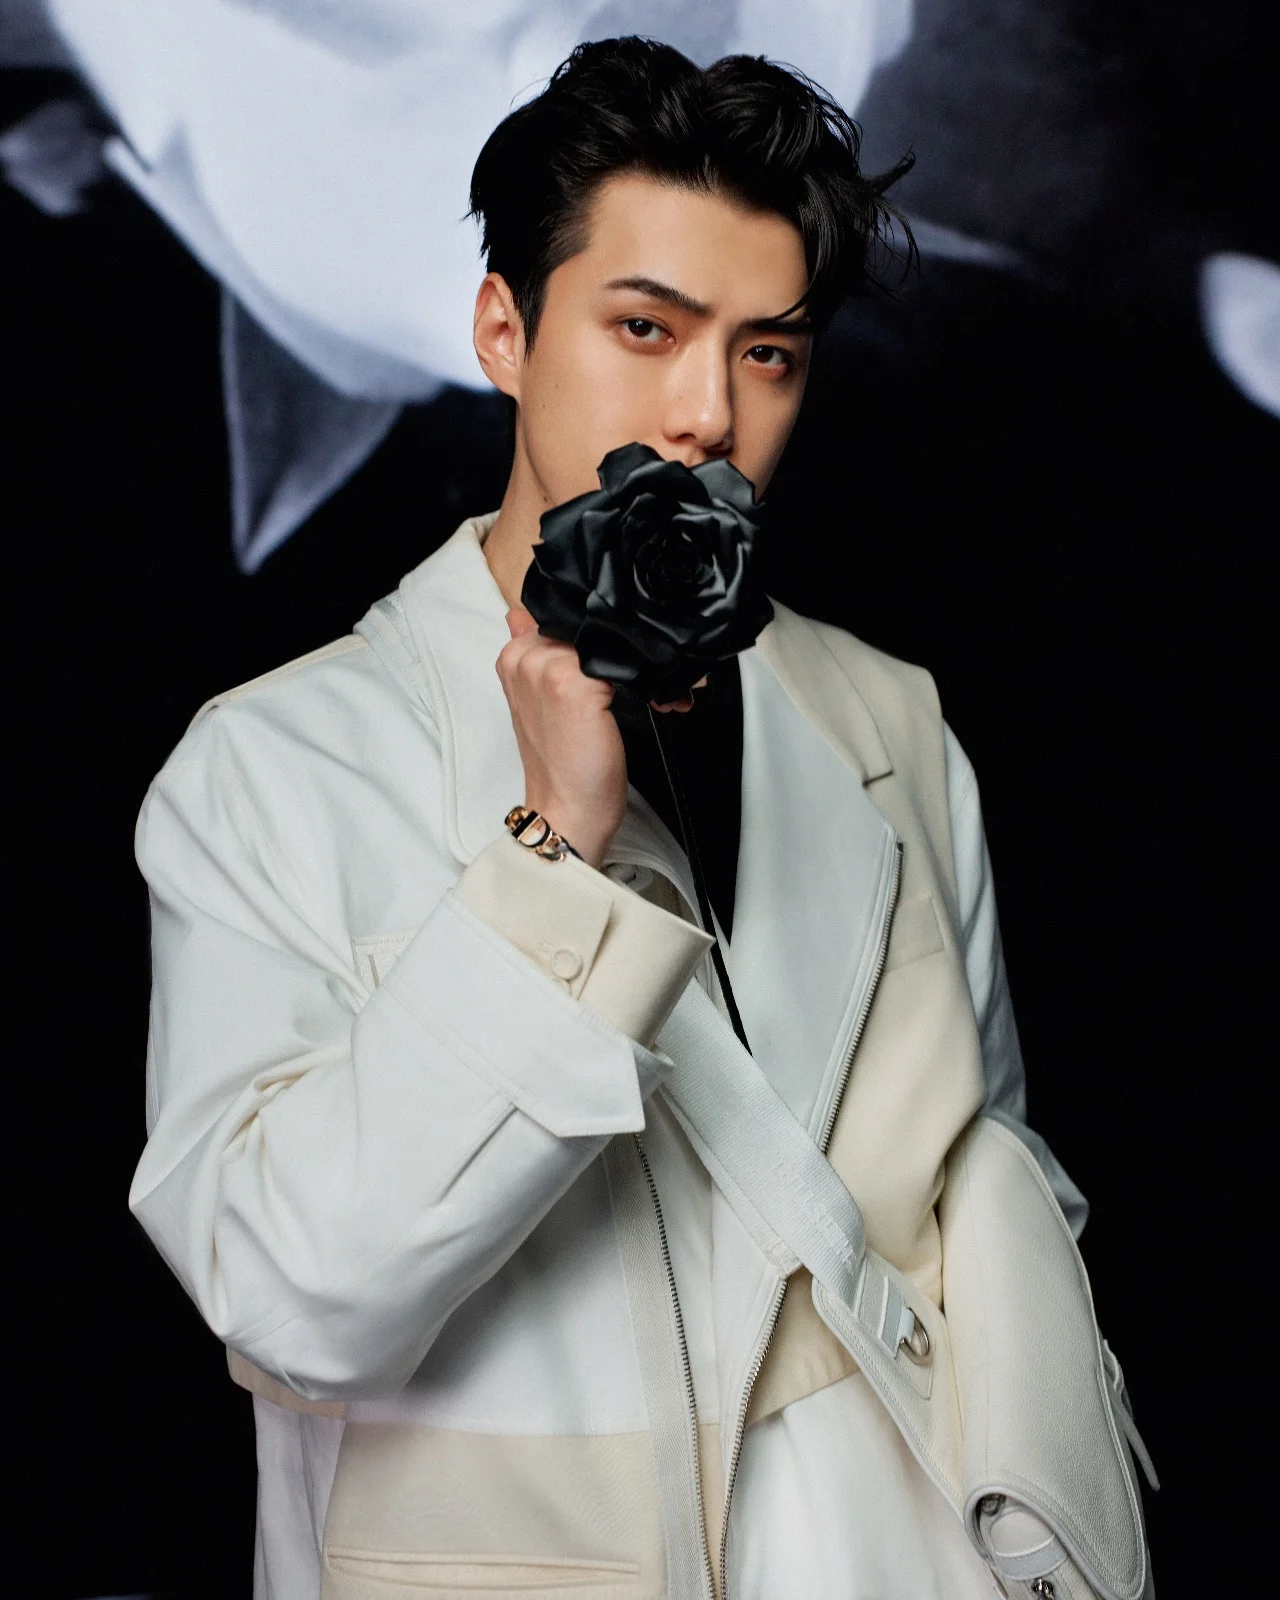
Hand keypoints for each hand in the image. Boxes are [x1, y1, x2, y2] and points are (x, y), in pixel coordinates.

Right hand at [496, 608, 627, 869]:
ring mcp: (548, 668)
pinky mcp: (575, 685)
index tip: (615, 669)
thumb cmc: (563, 765)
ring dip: (640, 662)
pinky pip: (623, 660)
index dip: (597, 639)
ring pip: (608, 639)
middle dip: (622, 649)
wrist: (567, 810)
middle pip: (589, 624)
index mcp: (514, 657)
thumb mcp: (545, 703)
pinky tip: (654, 702)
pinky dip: (648, 681)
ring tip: (652, 695)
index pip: (565, 618)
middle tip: (642, 683)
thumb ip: (538, 654)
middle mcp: (526, 656)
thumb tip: (522, 613)